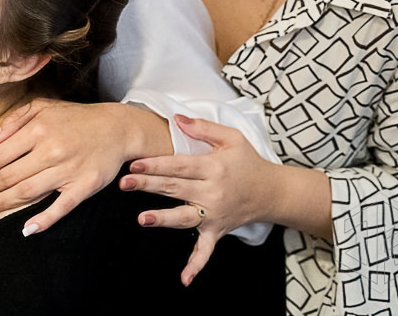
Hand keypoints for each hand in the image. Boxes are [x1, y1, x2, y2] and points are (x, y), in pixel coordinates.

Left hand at [0, 100, 152, 236]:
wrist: (116, 128)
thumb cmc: (75, 118)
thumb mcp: (43, 107)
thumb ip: (14, 121)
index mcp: (37, 130)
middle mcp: (50, 150)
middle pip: (9, 177)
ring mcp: (67, 170)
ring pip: (27, 192)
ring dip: (4, 203)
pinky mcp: (84, 186)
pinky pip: (60, 207)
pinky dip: (43, 220)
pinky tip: (26, 229)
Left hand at [119, 114, 277, 285]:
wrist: (273, 192)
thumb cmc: (248, 162)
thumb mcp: (231, 138)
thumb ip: (203, 128)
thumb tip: (176, 118)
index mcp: (213, 168)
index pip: (179, 166)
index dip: (156, 165)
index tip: (135, 163)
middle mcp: (212, 193)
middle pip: (175, 189)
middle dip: (148, 186)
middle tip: (124, 183)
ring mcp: (214, 214)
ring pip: (185, 218)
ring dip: (164, 219)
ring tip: (143, 219)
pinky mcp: (217, 230)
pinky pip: (206, 250)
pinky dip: (196, 265)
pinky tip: (184, 279)